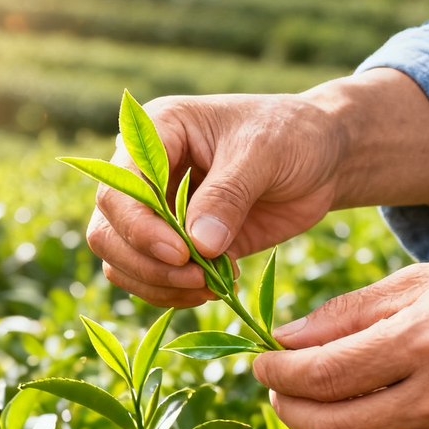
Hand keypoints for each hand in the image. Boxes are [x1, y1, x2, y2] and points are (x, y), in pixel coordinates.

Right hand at [85, 71, 428, 307]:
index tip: (183, 254)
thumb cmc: (292, 136)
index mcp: (156, 133)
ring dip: (159, 286)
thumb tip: (199, 247)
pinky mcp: (179, 244)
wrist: (321, 158)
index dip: (139, 228)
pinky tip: (215, 289)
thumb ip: (229, 195)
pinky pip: (153, 280)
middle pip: (108, 232)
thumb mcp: (265, 153)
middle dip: (147, 265)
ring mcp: (158, 212)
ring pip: (122, 262)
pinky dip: (175, 295)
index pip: (117, 188)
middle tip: (199, 280)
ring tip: (210, 288)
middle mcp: (145, 173)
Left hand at [252, 258, 428, 428]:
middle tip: (276, 386)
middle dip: (288, 408)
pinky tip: (353, 418)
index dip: (279, 371)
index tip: (261, 359)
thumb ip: (347, 313)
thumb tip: (284, 340)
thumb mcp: (423, 282)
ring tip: (308, 403)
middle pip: (332, 427)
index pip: (326, 373)